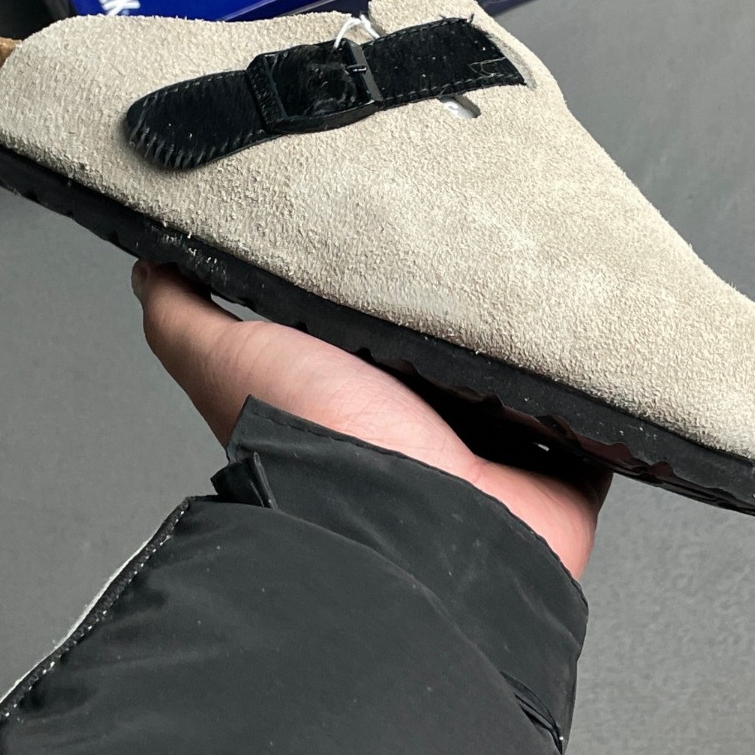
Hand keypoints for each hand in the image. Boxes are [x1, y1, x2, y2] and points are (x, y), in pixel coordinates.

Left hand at [132, 262, 609, 577]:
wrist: (410, 534)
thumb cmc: (318, 449)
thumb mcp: (230, 360)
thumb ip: (186, 316)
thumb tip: (147, 261)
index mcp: (359, 390)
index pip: (382, 320)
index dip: (394, 276)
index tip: (413, 220)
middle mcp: (425, 422)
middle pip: (461, 346)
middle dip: (477, 302)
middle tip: (504, 236)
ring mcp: (496, 449)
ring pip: (528, 378)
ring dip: (542, 340)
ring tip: (564, 276)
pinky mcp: (558, 470)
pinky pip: (593, 420)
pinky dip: (603, 391)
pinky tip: (607, 343)